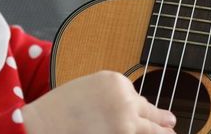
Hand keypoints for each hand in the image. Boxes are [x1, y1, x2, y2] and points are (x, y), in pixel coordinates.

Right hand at [21, 71, 175, 133]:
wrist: (39, 124)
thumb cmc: (57, 110)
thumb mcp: (88, 90)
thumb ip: (111, 96)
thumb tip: (132, 111)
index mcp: (116, 81)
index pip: (137, 97)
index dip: (139, 110)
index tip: (145, 114)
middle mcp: (126, 99)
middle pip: (151, 112)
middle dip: (162, 120)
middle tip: (171, 123)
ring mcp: (127, 122)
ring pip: (154, 130)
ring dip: (163, 133)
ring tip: (171, 133)